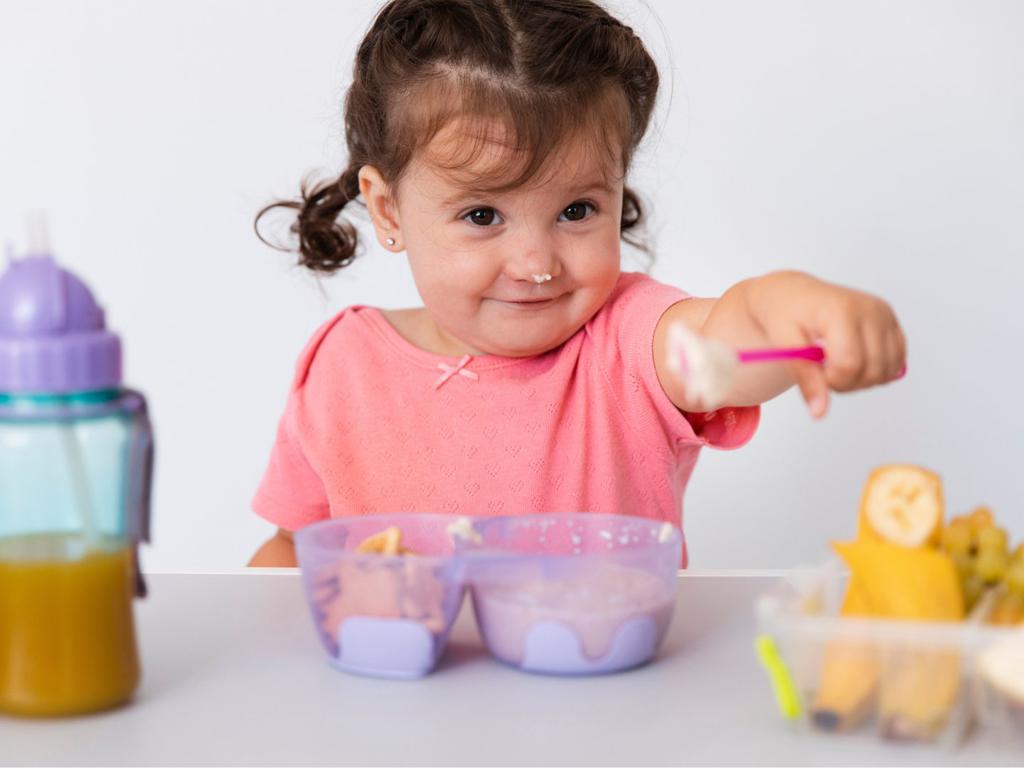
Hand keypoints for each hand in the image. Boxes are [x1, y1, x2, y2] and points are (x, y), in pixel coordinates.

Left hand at [746, 271, 906, 418]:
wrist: (792, 294)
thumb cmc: (784, 314)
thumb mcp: (784, 344)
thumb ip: (804, 377)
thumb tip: (819, 413)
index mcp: (842, 310)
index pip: (849, 365)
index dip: (831, 379)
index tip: (814, 370)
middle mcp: (871, 310)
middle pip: (872, 371)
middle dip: (845, 382)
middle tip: (822, 368)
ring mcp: (884, 315)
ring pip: (886, 371)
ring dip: (861, 379)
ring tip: (836, 363)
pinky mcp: (892, 321)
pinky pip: (896, 363)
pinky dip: (875, 371)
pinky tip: (853, 360)